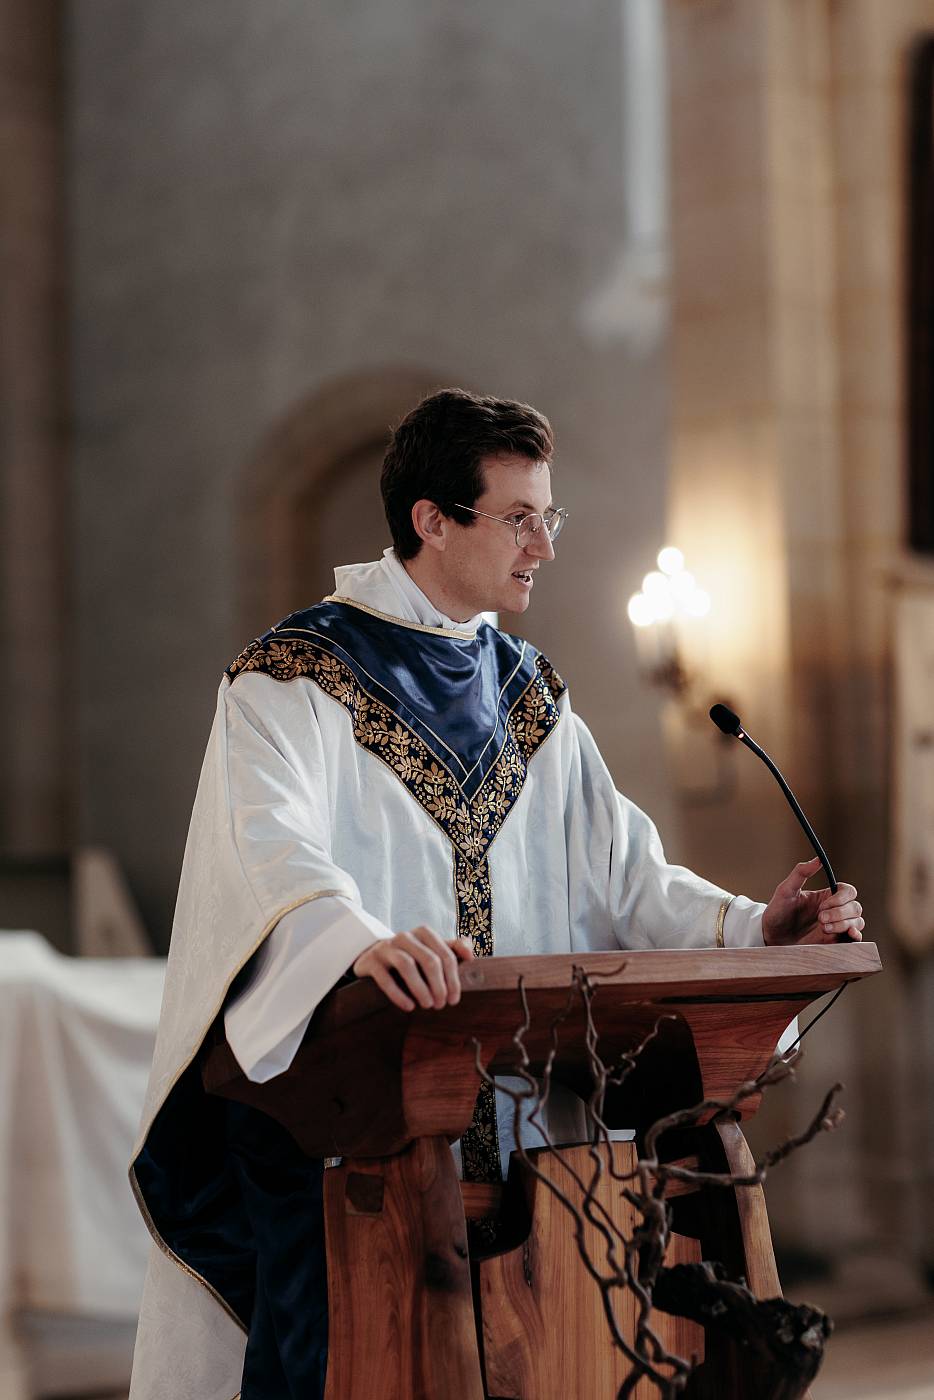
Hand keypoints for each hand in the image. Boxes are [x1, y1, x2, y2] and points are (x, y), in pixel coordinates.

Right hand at [352, 926, 474, 1011]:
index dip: (453, 979)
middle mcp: (404, 936)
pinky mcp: (371, 961)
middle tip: (440, 1005)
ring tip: (428, 1006)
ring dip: (421, 989)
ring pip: (407, 966)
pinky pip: (385, 978)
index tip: (454, 999)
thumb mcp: (431, 950)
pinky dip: (398, 994)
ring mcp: (386, 947)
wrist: (373, 957)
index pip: (445, 954)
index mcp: (423, 933)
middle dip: (438, 986)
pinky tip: (409, 1007)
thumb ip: (453, 949)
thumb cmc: (410, 956)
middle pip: (429, 960)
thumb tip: (471, 956)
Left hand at [762, 856, 863, 945]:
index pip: (848, 891)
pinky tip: (848, 934)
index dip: (841, 897)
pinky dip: (856, 936)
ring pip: (857, 922)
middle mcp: (835, 911)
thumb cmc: (777, 912)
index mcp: (826, 897)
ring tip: (823, 929)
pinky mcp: (835, 942)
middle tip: (820, 919)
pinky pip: (855, 939)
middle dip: (840, 913)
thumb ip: (801, 873)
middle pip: (855, 907)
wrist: (771, 938)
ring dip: (843, 924)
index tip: (823, 905)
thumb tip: (818, 859)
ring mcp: (837, 927)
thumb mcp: (785, 890)